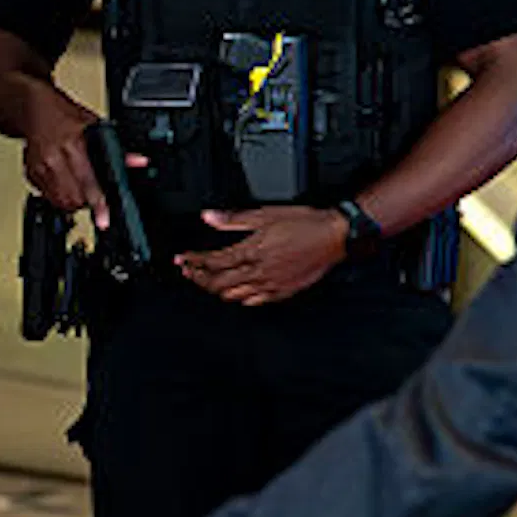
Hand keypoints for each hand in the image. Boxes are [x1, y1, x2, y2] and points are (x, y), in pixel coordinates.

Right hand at [17, 98, 113, 224]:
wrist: (33, 110)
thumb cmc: (65, 116)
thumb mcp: (96, 126)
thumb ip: (117, 149)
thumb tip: (138, 162)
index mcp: (72, 145)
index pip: (88, 181)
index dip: (98, 203)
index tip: (103, 220)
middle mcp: (53, 158)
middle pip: (73, 198)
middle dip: (86, 201)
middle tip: (92, 190)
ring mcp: (40, 168)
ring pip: (60, 202)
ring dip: (72, 201)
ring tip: (78, 185)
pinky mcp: (30, 174)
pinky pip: (48, 196)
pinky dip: (58, 193)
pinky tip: (62, 178)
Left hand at [176, 204, 350, 306]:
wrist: (334, 237)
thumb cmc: (304, 223)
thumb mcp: (265, 214)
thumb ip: (234, 219)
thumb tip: (210, 216)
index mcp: (252, 251)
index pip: (213, 261)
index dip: (194, 261)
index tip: (183, 259)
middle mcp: (259, 271)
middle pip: (218, 283)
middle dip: (199, 278)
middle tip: (189, 272)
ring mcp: (270, 284)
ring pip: (233, 295)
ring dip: (216, 289)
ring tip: (207, 282)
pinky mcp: (282, 291)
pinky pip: (254, 301)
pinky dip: (240, 298)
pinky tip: (236, 293)